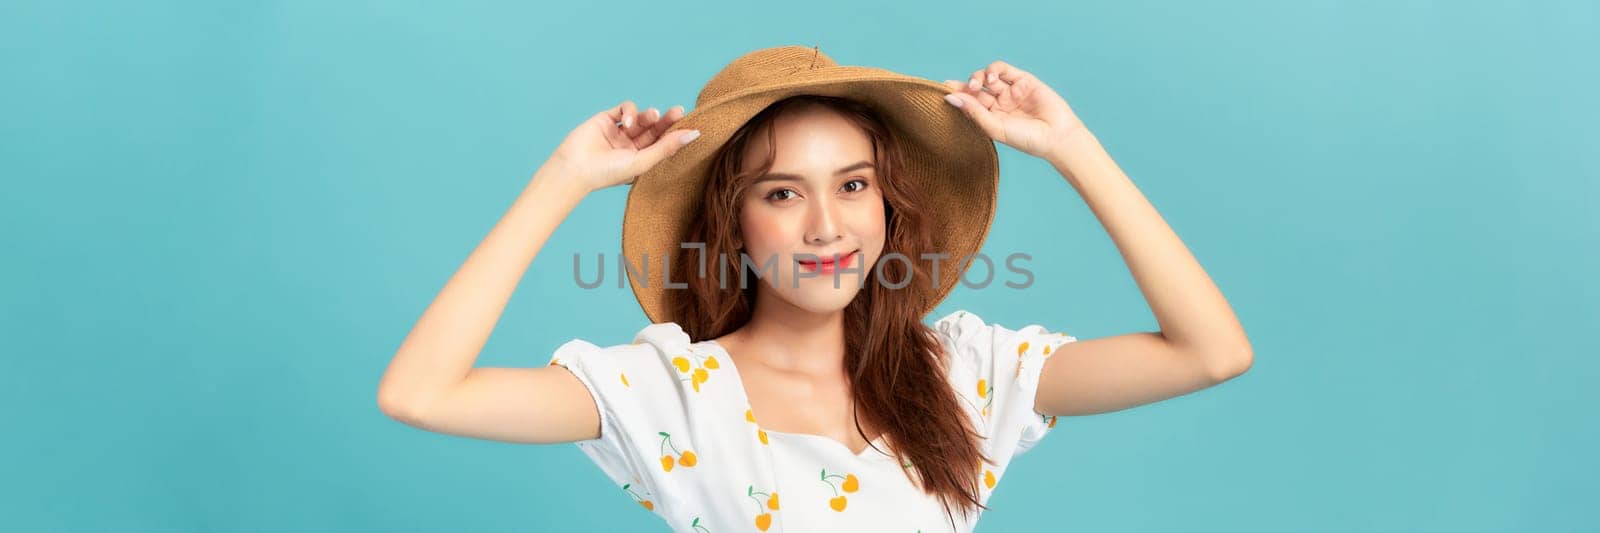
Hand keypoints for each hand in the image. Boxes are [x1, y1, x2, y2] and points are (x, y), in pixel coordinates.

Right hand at [544, 100, 701, 194]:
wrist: (574, 168)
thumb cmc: (608, 172)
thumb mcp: (643, 161)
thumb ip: (668, 147)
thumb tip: (695, 134)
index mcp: (641, 159)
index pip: (663, 143)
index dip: (675, 133)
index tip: (690, 126)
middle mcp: (631, 145)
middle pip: (655, 128)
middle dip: (666, 120)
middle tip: (678, 111)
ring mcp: (618, 132)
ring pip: (640, 117)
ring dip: (649, 115)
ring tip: (652, 116)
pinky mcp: (606, 119)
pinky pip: (624, 109)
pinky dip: (629, 111)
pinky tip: (628, 122)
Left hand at [942, 61, 1088, 160]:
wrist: (1056, 136)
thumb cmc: (1026, 139)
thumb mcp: (995, 127)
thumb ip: (973, 111)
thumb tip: (950, 97)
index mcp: (989, 118)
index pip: (968, 103)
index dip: (956, 95)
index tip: (943, 92)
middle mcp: (998, 103)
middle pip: (974, 88)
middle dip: (964, 85)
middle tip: (958, 88)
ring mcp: (1010, 91)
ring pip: (986, 76)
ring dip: (977, 77)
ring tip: (976, 85)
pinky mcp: (1023, 80)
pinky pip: (1003, 69)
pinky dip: (993, 70)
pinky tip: (991, 80)